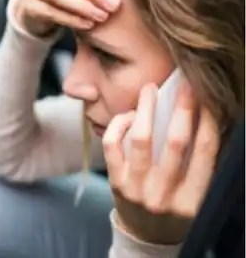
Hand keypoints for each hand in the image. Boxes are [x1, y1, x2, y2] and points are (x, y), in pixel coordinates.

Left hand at [103, 81, 219, 244]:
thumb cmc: (174, 207)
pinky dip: (119, 125)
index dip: (209, 121)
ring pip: (141, 140)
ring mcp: (138, 189)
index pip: (205, 152)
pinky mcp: (115, 183)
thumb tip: (204, 118)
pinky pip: (112, 146)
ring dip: (147, 109)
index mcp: (193, 198)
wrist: (146, 236)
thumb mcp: (194, 193)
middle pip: (176, 143)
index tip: (208, 99)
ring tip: (150, 89)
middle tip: (184, 84)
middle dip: (182, 108)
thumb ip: (199, 164)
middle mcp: (166, 195)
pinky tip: (128, 116)